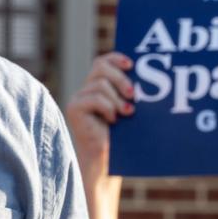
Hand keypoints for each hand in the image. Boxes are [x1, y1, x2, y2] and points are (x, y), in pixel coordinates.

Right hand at [64, 53, 134, 171]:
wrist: (108, 160)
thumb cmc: (122, 136)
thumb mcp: (128, 108)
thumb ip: (129, 92)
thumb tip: (144, 78)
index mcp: (98, 86)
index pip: (102, 61)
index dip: (116, 58)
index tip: (132, 64)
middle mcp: (86, 89)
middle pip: (100, 67)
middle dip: (120, 78)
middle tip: (133, 94)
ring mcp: (78, 98)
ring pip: (100, 84)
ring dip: (117, 99)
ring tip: (126, 113)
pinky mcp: (74, 108)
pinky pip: (94, 98)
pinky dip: (108, 108)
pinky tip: (113, 120)